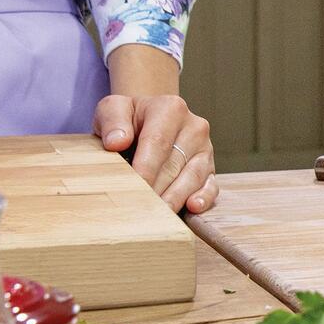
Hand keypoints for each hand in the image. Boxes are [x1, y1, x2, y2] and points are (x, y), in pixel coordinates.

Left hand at [93, 95, 217, 213]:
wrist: (148, 120)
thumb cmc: (128, 119)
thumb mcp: (112, 109)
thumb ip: (112, 121)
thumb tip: (117, 142)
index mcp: (171, 109)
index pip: (157, 143)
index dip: (144, 169)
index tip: (131, 190)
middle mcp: (194, 127)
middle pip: (174, 164)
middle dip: (156, 189)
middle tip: (138, 210)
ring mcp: (205, 149)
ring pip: (192, 177)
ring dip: (175, 198)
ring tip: (158, 215)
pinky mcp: (210, 168)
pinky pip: (210, 186)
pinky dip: (202, 198)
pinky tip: (192, 207)